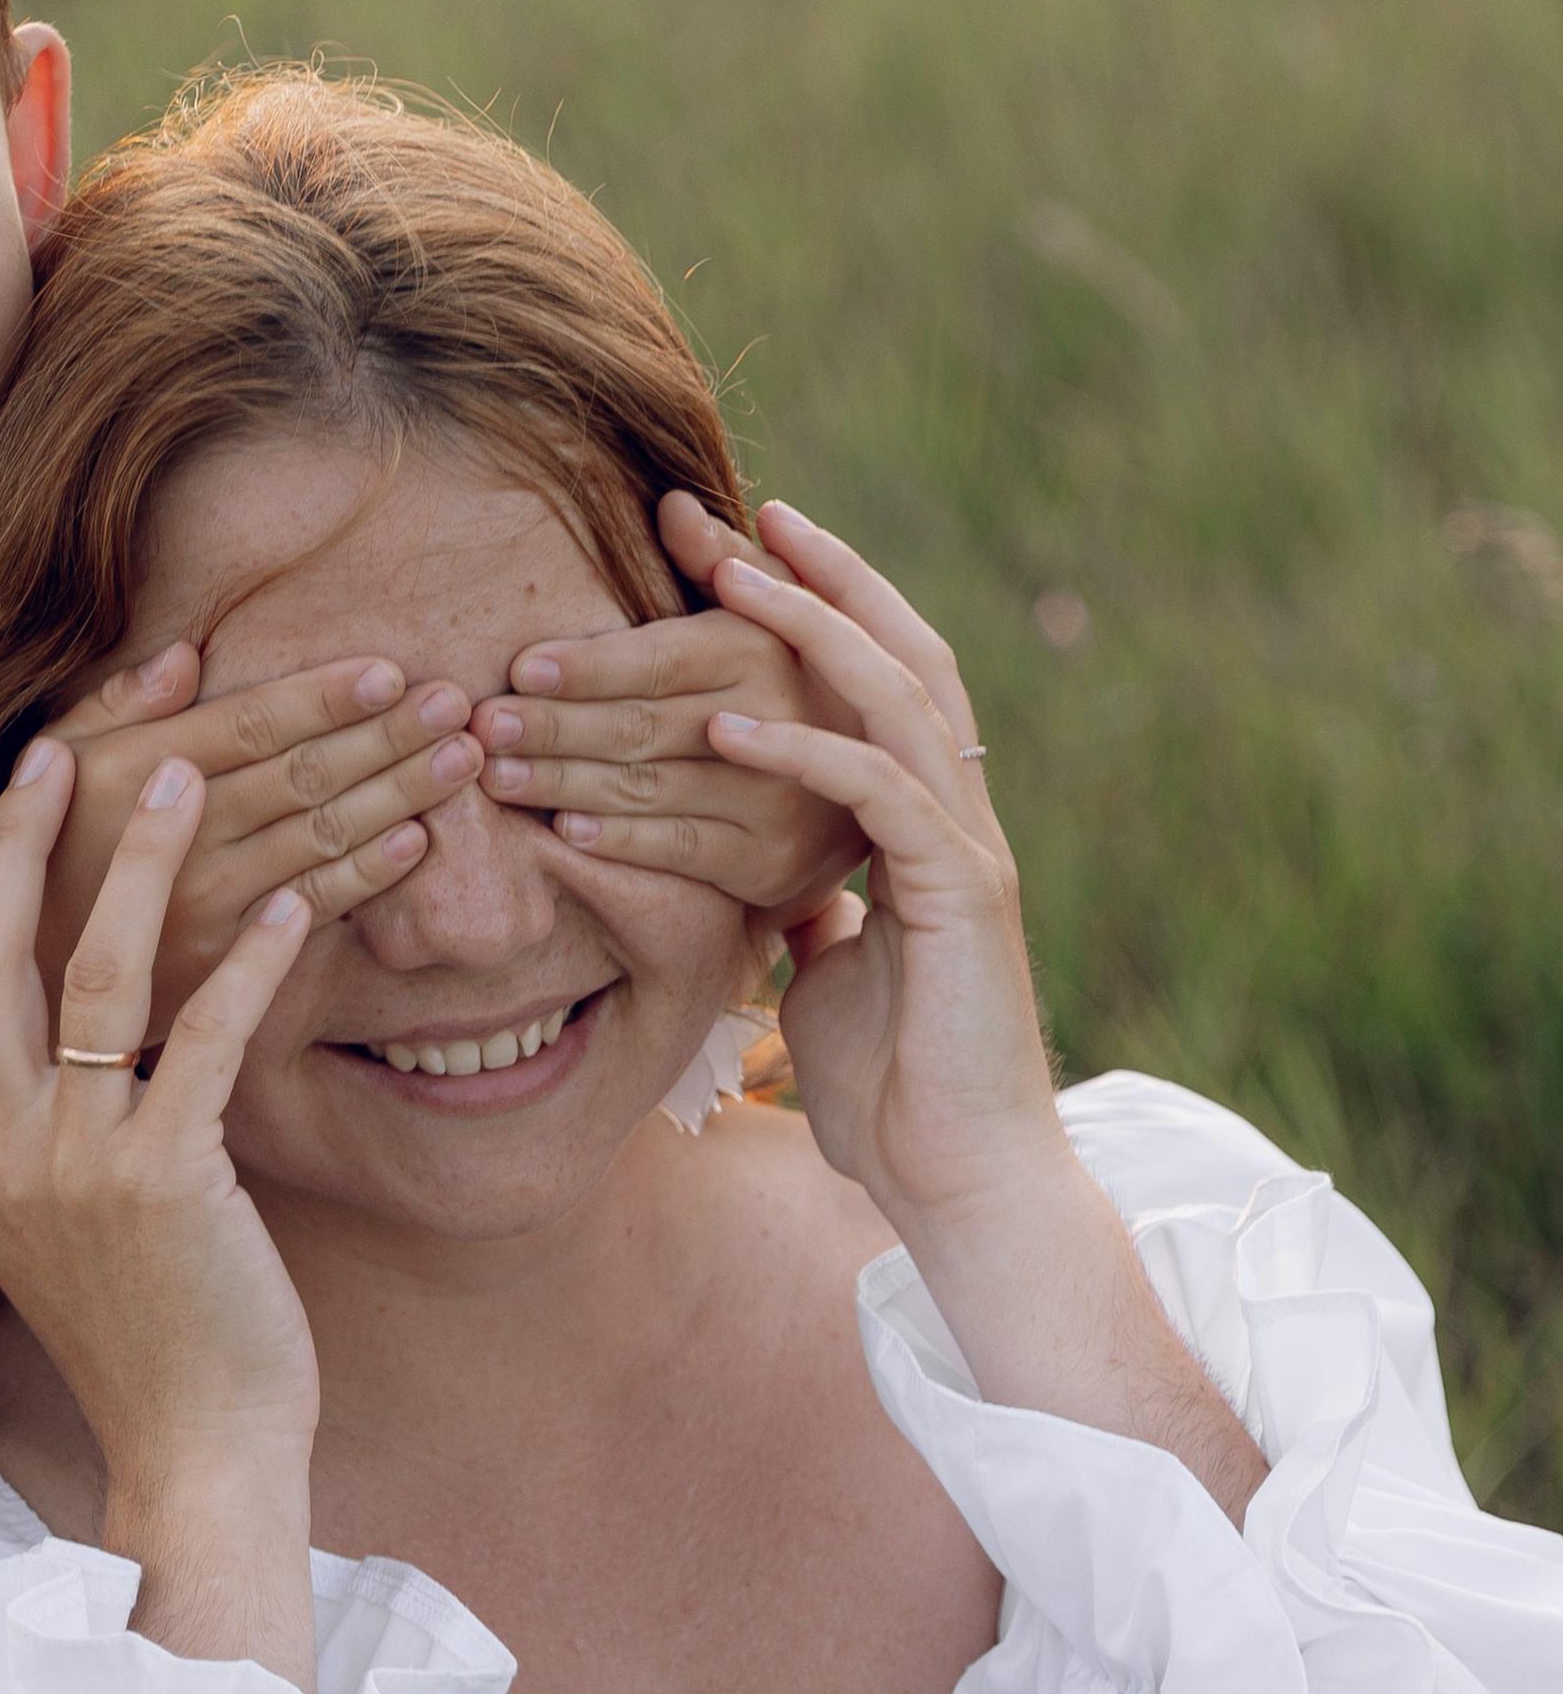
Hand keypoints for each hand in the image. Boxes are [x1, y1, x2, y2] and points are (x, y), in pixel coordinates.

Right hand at [0, 735, 324, 1662]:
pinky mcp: (166, 1179)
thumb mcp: (56, 1241)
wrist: (193, 1456)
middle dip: (20, 839)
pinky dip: (250, 961)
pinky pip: (202, 1036)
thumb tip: (67, 1065)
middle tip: (62, 747)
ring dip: (142, 864)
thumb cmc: (147, 1347)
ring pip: (90, 973)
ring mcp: (73, 1166)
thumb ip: (42, 1149)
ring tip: (188, 776)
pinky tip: (298, 906)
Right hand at [37, 649, 474, 1034]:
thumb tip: (187, 652)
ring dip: (398, 795)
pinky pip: (309, 911)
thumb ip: (115, 705)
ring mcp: (201, 903)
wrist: (20, 983)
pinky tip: (416, 841)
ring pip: (319, 839)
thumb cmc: (42, 853)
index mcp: (134, 771)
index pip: (252, 723)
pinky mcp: (221, 962)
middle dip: (386, 736)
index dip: (326, 697)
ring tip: (460, 760)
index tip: (391, 672)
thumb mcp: (51, 764)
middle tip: (456, 704)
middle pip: (300, 775)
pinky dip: (367, 877)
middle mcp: (173, 834)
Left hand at [466, 491, 865, 919]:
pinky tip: (562, 830)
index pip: (659, 658)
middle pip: (641, 725)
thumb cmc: (794, 681)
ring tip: (497, 777)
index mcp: (765, 650)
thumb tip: (672, 506)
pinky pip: (680, 851)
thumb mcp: (777, 612)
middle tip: (482, 728)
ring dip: (566, 784)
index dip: (588, 666)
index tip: (518, 667)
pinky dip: (619, 841)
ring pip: (650, 789)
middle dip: (554, 727)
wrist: (868, 787)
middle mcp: (774, 722)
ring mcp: (773, 797)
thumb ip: (723, 562)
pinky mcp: (766, 861)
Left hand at [704, 507, 1264, 1518]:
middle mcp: (960, 817)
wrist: (963, 1183)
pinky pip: (877, 796)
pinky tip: (726, 730)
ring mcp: (968, 850)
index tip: (737, 554)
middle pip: (900, 653)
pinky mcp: (962, 896)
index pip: (876, 685)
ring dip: (807, 632)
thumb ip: (815, 915)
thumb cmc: (896, 1096)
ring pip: (895, 699)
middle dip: (821, 578)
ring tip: (725, 579)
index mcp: (928, 827)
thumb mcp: (829, 979)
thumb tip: (781, 888)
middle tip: (741, 510)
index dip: (816, 614)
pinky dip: (802, 754)